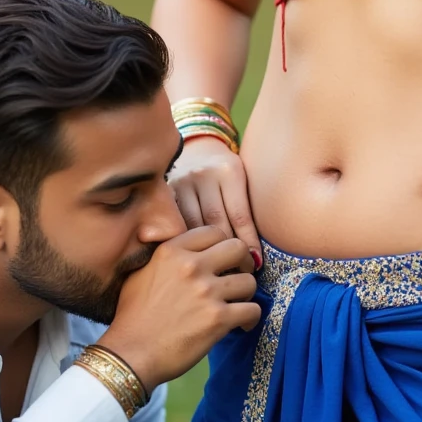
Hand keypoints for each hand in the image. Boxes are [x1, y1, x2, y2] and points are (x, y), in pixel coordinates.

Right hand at [100, 226, 260, 390]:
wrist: (129, 356)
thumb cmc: (132, 317)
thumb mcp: (141, 273)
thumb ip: (166, 256)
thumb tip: (187, 249)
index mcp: (172, 251)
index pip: (214, 231)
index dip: (223, 244)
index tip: (224, 258)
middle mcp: (191, 266)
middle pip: (238, 248)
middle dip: (243, 261)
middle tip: (240, 274)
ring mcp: (206, 292)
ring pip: (248, 281)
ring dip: (246, 293)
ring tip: (238, 304)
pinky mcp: (217, 319)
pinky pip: (252, 310)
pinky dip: (251, 318)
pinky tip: (243, 324)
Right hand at [168, 135, 261, 267]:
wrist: (198, 149)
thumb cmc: (225, 174)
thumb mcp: (240, 180)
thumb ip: (245, 210)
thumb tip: (255, 255)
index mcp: (229, 170)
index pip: (239, 214)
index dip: (248, 242)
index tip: (256, 263)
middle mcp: (204, 175)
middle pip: (217, 222)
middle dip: (227, 251)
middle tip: (236, 273)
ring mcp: (182, 184)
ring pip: (195, 226)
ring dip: (205, 252)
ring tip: (216, 272)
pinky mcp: (165, 194)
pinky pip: (176, 225)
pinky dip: (185, 243)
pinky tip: (193, 258)